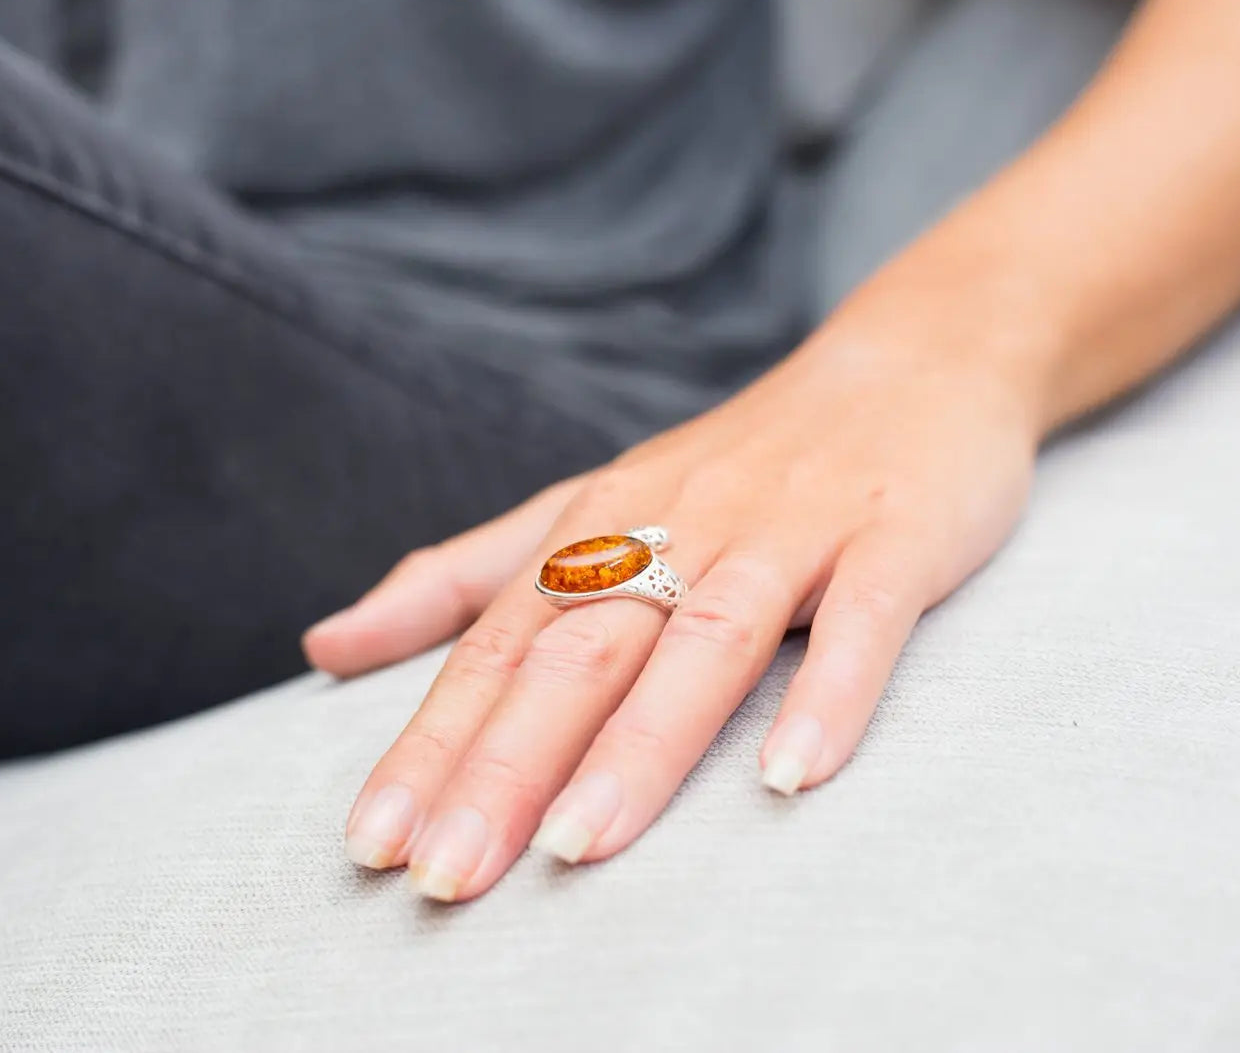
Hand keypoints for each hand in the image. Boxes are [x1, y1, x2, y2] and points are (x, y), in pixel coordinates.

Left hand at [306, 290, 1043, 902]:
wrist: (914, 361)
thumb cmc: (738, 460)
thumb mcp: (586, 507)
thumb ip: (465, 579)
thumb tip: (325, 643)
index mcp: (597, 528)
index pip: (494, 648)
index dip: (429, 747)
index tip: (371, 847)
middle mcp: (678, 526)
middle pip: (577, 652)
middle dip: (503, 769)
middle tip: (444, 877)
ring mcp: (787, 530)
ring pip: (702, 640)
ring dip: (639, 745)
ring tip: (578, 846)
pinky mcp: (891, 537)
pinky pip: (861, 619)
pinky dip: (829, 693)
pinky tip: (791, 776)